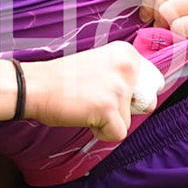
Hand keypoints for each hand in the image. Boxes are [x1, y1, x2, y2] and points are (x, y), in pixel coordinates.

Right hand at [20, 41, 164, 142]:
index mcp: (127, 53)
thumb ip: (122, 75)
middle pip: (144, 103)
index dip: (131, 94)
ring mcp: (119, 87)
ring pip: (129, 119)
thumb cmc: (62, 79)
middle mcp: (127, 67)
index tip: (106, 90)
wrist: (36, 85)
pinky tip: (84, 117)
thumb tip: (144, 98)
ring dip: (109, 120)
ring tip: (86, 106)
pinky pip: (118, 134)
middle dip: (125, 109)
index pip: (151, 82)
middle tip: (97, 100)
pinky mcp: (108, 108)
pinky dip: (101, 132)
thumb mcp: (100, 65)